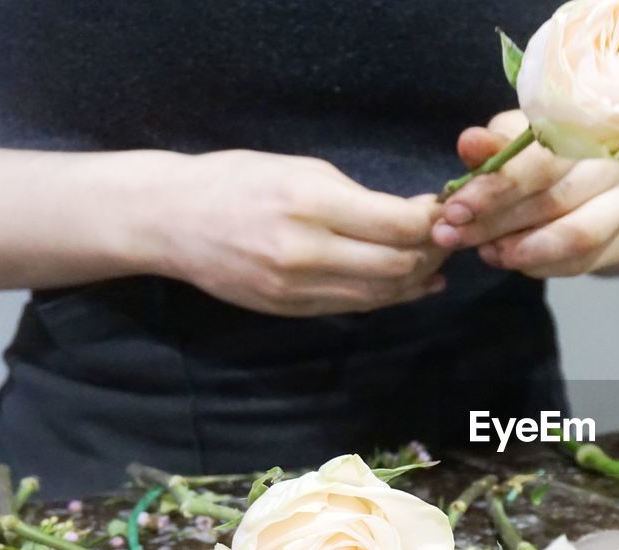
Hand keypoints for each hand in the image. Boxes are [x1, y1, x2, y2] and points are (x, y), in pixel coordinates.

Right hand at [147, 150, 448, 316]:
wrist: (170, 220)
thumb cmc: (238, 180)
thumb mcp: (301, 169)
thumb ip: (360, 197)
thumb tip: (417, 217)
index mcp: (310, 203)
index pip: (398, 224)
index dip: (433, 221)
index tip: (447, 211)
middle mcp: (306, 251)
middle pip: (398, 264)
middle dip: (433, 252)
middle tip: (447, 237)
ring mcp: (297, 287)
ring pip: (382, 292)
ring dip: (417, 278)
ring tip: (433, 260)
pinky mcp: (292, 310)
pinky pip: (357, 306)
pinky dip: (390, 295)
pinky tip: (412, 283)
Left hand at [432, 111, 618, 278]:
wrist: (603, 175)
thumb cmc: (551, 151)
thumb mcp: (520, 138)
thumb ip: (496, 145)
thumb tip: (470, 143)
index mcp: (590, 124)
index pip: (542, 161)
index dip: (496, 186)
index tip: (454, 208)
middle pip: (556, 200)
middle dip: (496, 223)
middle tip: (452, 236)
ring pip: (577, 236)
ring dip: (522, 251)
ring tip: (484, 251)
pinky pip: (584, 262)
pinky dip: (541, 265)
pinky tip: (510, 258)